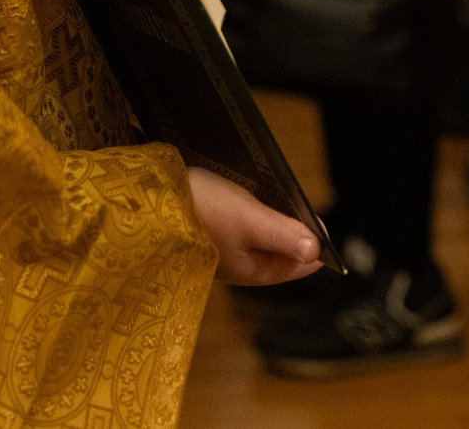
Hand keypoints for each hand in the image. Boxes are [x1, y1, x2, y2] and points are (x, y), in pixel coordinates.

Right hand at [188, 167, 321, 286]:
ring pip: (263, 239)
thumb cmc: (200, 211)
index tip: (322, 220)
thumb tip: (317, 251)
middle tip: (300, 203)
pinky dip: (253, 214)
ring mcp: (223, 252)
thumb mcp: (250, 220)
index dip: (316, 243)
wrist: (147, 201)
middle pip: (282, 252)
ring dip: (274, 220)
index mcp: (253, 272)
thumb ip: (284, 235)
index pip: (300, 265)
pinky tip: (250, 198)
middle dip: (295, 230)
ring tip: (279, 197)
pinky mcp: (209, 235)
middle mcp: (240, 266)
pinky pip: (243, 228)